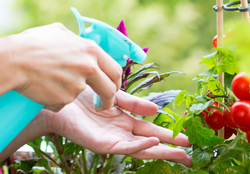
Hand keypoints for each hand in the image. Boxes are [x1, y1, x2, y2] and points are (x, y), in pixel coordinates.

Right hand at [4, 24, 121, 111]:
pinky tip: (41, 88)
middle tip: (103, 104)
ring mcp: (77, 85)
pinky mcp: (64, 99)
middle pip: (109, 90)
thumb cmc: (31, 43)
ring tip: (49, 82)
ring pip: (80, 94)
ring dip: (69, 93)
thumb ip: (74, 39)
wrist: (12, 61)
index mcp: (90, 49)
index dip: (116, 81)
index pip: (115, 69)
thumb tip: (80, 41)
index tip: (112, 87)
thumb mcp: (57, 31)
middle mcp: (88, 67)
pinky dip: (55, 99)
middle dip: (108, 100)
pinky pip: (63, 102)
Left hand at [46, 88, 192, 167]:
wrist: (57, 100)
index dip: (170, 134)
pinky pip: (125, 147)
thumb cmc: (81, 95)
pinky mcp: (103, 145)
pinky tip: (154, 144)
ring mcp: (113, 140)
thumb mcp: (113, 94)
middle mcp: (121, 133)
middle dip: (171, 149)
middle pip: (152, 144)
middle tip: (192, 154)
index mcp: (125, 121)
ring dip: (161, 151)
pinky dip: (140, 146)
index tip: (189, 138)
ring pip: (142, 150)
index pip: (152, 130)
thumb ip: (133, 103)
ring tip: (181, 153)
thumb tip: (155, 110)